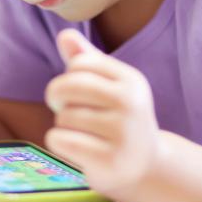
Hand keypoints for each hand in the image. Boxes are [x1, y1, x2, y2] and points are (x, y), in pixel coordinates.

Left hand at [44, 28, 160, 196]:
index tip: (74, 91)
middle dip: (57, 97)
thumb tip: (65, 35)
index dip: (68, 76)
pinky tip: (77, 149)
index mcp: (131, 79)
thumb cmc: (118, 118)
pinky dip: (59, 143)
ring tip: (83, 133)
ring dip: (63, 125)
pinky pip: (60, 140)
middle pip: (68, 86)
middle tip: (64, 109)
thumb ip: (86, 59)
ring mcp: (122, 133)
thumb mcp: (109, 86)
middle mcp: (130, 103)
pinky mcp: (109, 160)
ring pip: (63, 116)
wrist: (145, 166)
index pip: (79, 63)